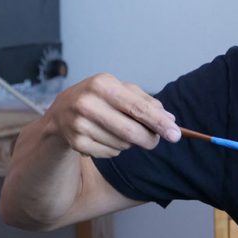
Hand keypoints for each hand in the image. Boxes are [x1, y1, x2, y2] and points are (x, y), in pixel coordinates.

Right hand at [45, 73, 179, 156]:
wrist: (61, 111)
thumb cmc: (100, 98)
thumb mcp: (121, 90)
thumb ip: (147, 102)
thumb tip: (170, 120)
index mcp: (102, 84)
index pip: (138, 107)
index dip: (159, 122)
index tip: (176, 134)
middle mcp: (87, 103)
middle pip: (131, 131)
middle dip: (149, 139)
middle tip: (154, 140)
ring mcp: (79, 124)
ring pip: (122, 144)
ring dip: (130, 142)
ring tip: (118, 130)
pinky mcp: (76, 143)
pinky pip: (111, 153)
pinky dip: (116, 149)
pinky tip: (105, 137)